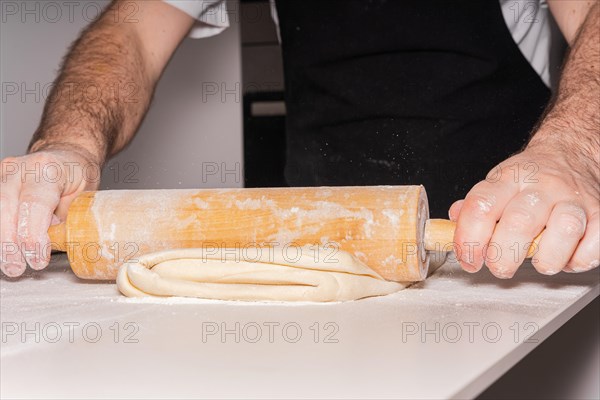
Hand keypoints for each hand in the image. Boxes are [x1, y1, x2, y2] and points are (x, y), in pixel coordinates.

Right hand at [0, 149, 99, 276]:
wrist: (66, 159)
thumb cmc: (77, 178)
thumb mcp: (82, 198)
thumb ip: (65, 220)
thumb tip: (51, 246)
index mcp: (48, 169)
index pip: (35, 204)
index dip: (33, 235)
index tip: (37, 259)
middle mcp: (19, 168)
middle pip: (5, 208)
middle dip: (10, 243)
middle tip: (17, 267)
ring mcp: (2, 174)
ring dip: (2, 239)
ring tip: (9, 263)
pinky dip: (3, 229)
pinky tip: (5, 247)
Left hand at [449, 141, 598, 277]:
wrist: (571, 154)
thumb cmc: (529, 178)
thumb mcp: (496, 184)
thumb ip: (474, 208)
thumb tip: (452, 226)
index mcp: (508, 179)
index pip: (480, 207)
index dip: (468, 240)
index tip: (468, 260)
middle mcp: (541, 187)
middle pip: (519, 224)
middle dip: (503, 257)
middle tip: (500, 267)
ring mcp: (573, 199)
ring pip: (563, 231)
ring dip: (546, 259)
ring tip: (539, 260)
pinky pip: (593, 245)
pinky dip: (578, 260)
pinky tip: (567, 256)